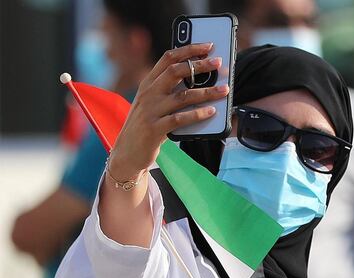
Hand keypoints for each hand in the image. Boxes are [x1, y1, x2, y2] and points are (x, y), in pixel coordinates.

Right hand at [110, 43, 228, 180]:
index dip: (189, 49)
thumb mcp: (153, 104)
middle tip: (219, 63)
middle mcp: (148, 94)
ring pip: (182, 96)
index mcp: (148, 84)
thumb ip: (170, 91)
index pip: (168, 58)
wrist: (127, 153)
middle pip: (175, 72)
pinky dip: (198, 114)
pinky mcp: (155, 129)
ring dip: (206, 92)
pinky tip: (212, 112)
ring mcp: (150, 111)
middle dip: (199, 65)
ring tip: (224, 90)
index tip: (208, 46)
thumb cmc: (147, 126)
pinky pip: (180, 119)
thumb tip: (203, 82)